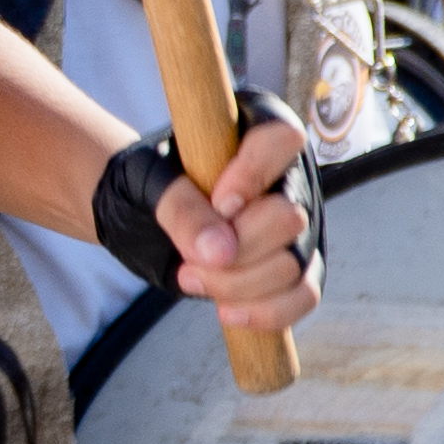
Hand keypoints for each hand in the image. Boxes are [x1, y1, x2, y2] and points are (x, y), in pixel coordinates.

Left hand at [97, 93, 323, 333]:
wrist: (139, 218)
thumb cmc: (145, 187)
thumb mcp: (146, 186)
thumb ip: (180, 208)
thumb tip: (221, 252)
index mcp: (255, 131)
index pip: (283, 138)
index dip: (254, 175)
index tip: (218, 203)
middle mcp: (287, 177)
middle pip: (290, 218)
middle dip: (236, 248)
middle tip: (188, 254)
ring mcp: (297, 225)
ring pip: (295, 264)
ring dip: (239, 285)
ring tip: (189, 277)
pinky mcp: (294, 266)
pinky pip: (304, 295)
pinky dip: (267, 312)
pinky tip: (226, 312)